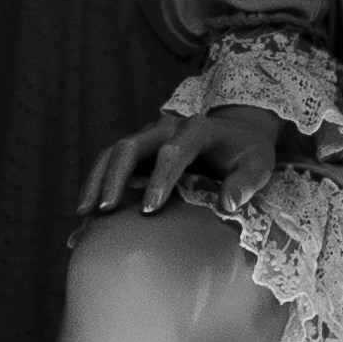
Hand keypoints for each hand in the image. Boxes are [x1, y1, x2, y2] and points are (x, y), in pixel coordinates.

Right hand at [79, 102, 283, 219]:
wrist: (237, 137)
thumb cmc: (247, 155)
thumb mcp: (258, 166)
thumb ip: (246, 183)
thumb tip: (228, 204)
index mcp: (197, 130)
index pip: (173, 151)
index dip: (159, 179)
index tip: (148, 209)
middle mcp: (166, 128)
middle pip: (131, 146)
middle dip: (115, 177)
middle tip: (105, 210)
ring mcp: (149, 137)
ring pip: (113, 152)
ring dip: (97, 180)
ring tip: (84, 213)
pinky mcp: (139, 151)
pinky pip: (111, 163)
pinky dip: (97, 183)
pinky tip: (87, 211)